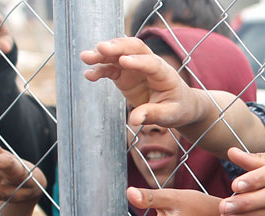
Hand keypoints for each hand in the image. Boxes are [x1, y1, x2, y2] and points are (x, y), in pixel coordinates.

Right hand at [81, 37, 200, 129]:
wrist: (179, 105)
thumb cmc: (177, 109)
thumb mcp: (170, 115)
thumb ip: (153, 115)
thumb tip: (135, 120)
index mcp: (164, 73)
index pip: (151, 63)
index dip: (138, 61)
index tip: (123, 61)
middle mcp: (149, 64)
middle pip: (133, 48)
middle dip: (117, 46)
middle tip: (100, 48)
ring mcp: (135, 67)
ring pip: (117, 54)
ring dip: (102, 54)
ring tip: (86, 57)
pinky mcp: (123, 73)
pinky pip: (110, 68)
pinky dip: (99, 69)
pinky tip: (89, 75)